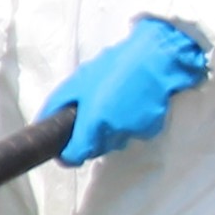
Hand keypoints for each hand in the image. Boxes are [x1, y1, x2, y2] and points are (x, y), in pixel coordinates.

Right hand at [41, 16, 209, 163]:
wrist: (166, 55)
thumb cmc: (125, 88)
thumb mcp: (96, 120)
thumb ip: (79, 143)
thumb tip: (64, 160)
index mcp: (69, 93)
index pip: (47, 120)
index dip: (52, 140)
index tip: (66, 156)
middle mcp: (85, 89)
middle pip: (81, 126)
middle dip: (96, 137)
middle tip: (109, 139)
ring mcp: (110, 88)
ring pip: (108, 122)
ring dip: (121, 129)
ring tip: (135, 124)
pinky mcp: (134, 90)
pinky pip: (132, 114)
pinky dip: (140, 119)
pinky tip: (150, 114)